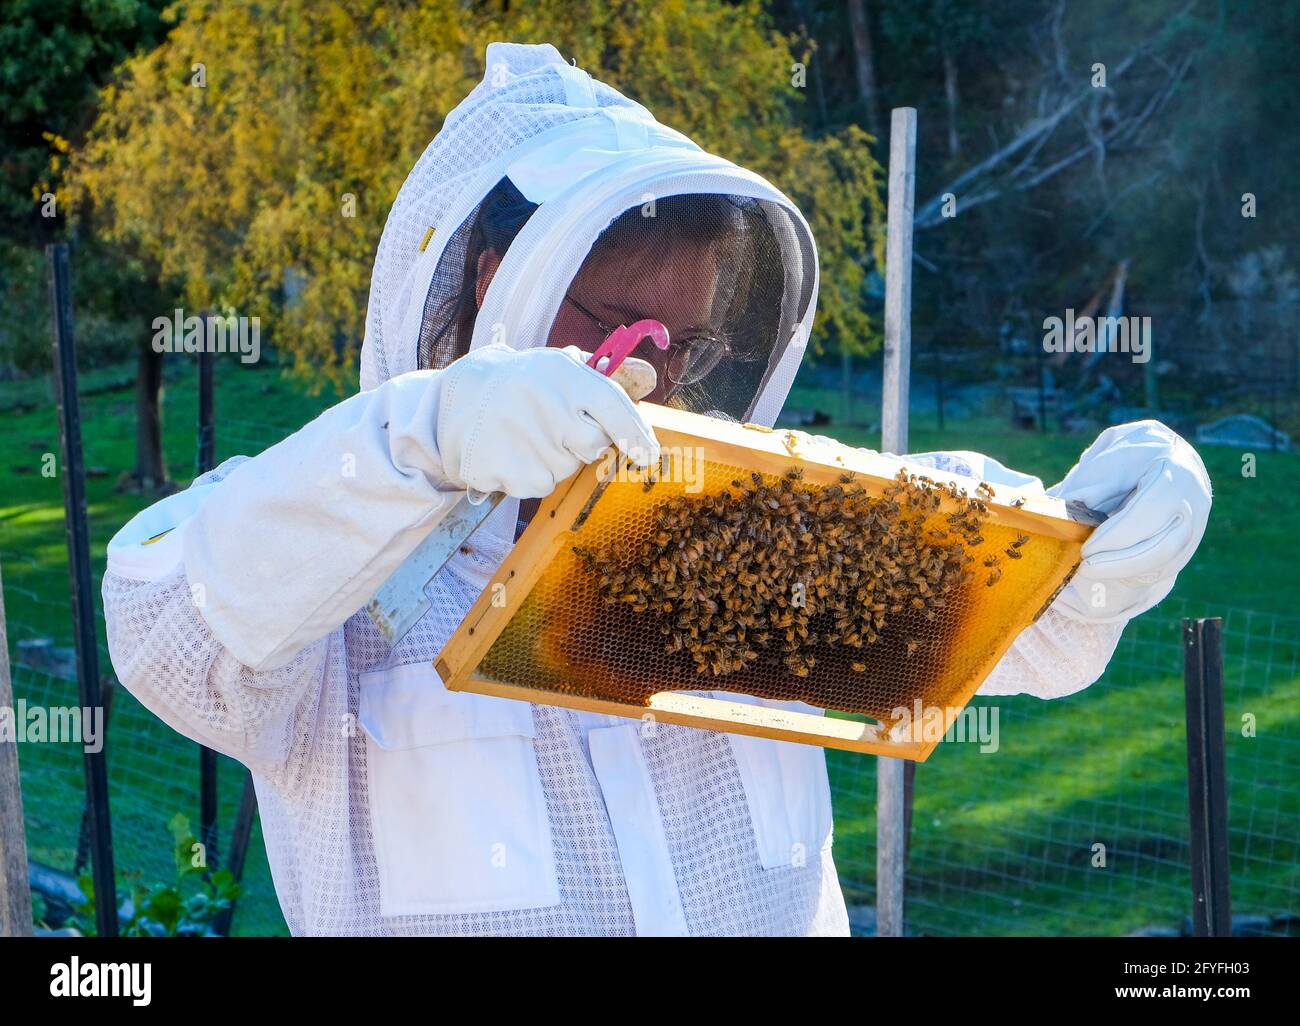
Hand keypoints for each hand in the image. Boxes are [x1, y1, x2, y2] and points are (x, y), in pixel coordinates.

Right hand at [435, 343, 659, 498]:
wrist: (456, 399)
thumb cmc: (523, 385)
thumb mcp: (559, 369)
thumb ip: (602, 378)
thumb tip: (649, 377)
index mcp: (563, 374)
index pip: (613, 406)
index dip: (635, 435)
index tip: (649, 457)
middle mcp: (545, 403)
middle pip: (593, 446)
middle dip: (584, 446)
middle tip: (557, 429)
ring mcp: (523, 437)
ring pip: (565, 470)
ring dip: (554, 460)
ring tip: (526, 436)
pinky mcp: (502, 466)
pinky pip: (538, 486)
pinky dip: (530, 476)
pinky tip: (512, 453)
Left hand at [1047, 420, 1211, 621]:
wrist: (1162, 457)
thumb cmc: (1128, 460)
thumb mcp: (1106, 464)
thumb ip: (1087, 491)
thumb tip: (1060, 521)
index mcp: (1174, 472)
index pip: (1148, 513)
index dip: (1116, 537)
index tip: (1086, 550)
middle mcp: (1193, 502)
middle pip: (1163, 545)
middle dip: (1120, 562)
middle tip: (1085, 568)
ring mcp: (1196, 526)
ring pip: (1165, 562)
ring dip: (1125, 571)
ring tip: (1090, 570)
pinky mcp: (1188, 544)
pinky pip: (1164, 568)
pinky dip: (1134, 573)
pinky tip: (1108, 571)